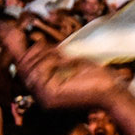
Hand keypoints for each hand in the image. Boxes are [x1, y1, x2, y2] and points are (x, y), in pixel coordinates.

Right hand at [0, 26, 124, 110]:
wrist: (112, 91)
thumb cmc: (94, 77)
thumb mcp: (67, 62)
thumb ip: (46, 54)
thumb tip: (24, 36)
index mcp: (42, 92)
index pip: (22, 67)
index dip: (26, 51)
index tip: (35, 39)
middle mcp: (39, 97)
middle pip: (23, 66)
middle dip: (39, 52)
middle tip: (58, 51)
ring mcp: (42, 98)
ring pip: (30, 66)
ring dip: (48, 56)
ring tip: (66, 59)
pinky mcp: (48, 96)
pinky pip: (40, 69)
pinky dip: (53, 61)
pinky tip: (67, 64)